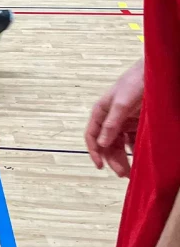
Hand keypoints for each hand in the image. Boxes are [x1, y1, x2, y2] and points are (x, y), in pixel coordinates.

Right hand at [85, 60, 143, 177]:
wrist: (154, 73)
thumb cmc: (135, 83)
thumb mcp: (122, 104)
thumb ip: (111, 124)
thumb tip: (102, 144)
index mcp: (101, 112)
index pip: (92, 135)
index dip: (94, 152)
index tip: (100, 167)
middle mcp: (110, 118)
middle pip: (107, 144)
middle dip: (113, 159)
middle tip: (123, 174)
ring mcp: (124, 121)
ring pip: (120, 144)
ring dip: (123, 158)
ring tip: (132, 171)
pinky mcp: (137, 123)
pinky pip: (133, 140)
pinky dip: (134, 150)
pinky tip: (139, 159)